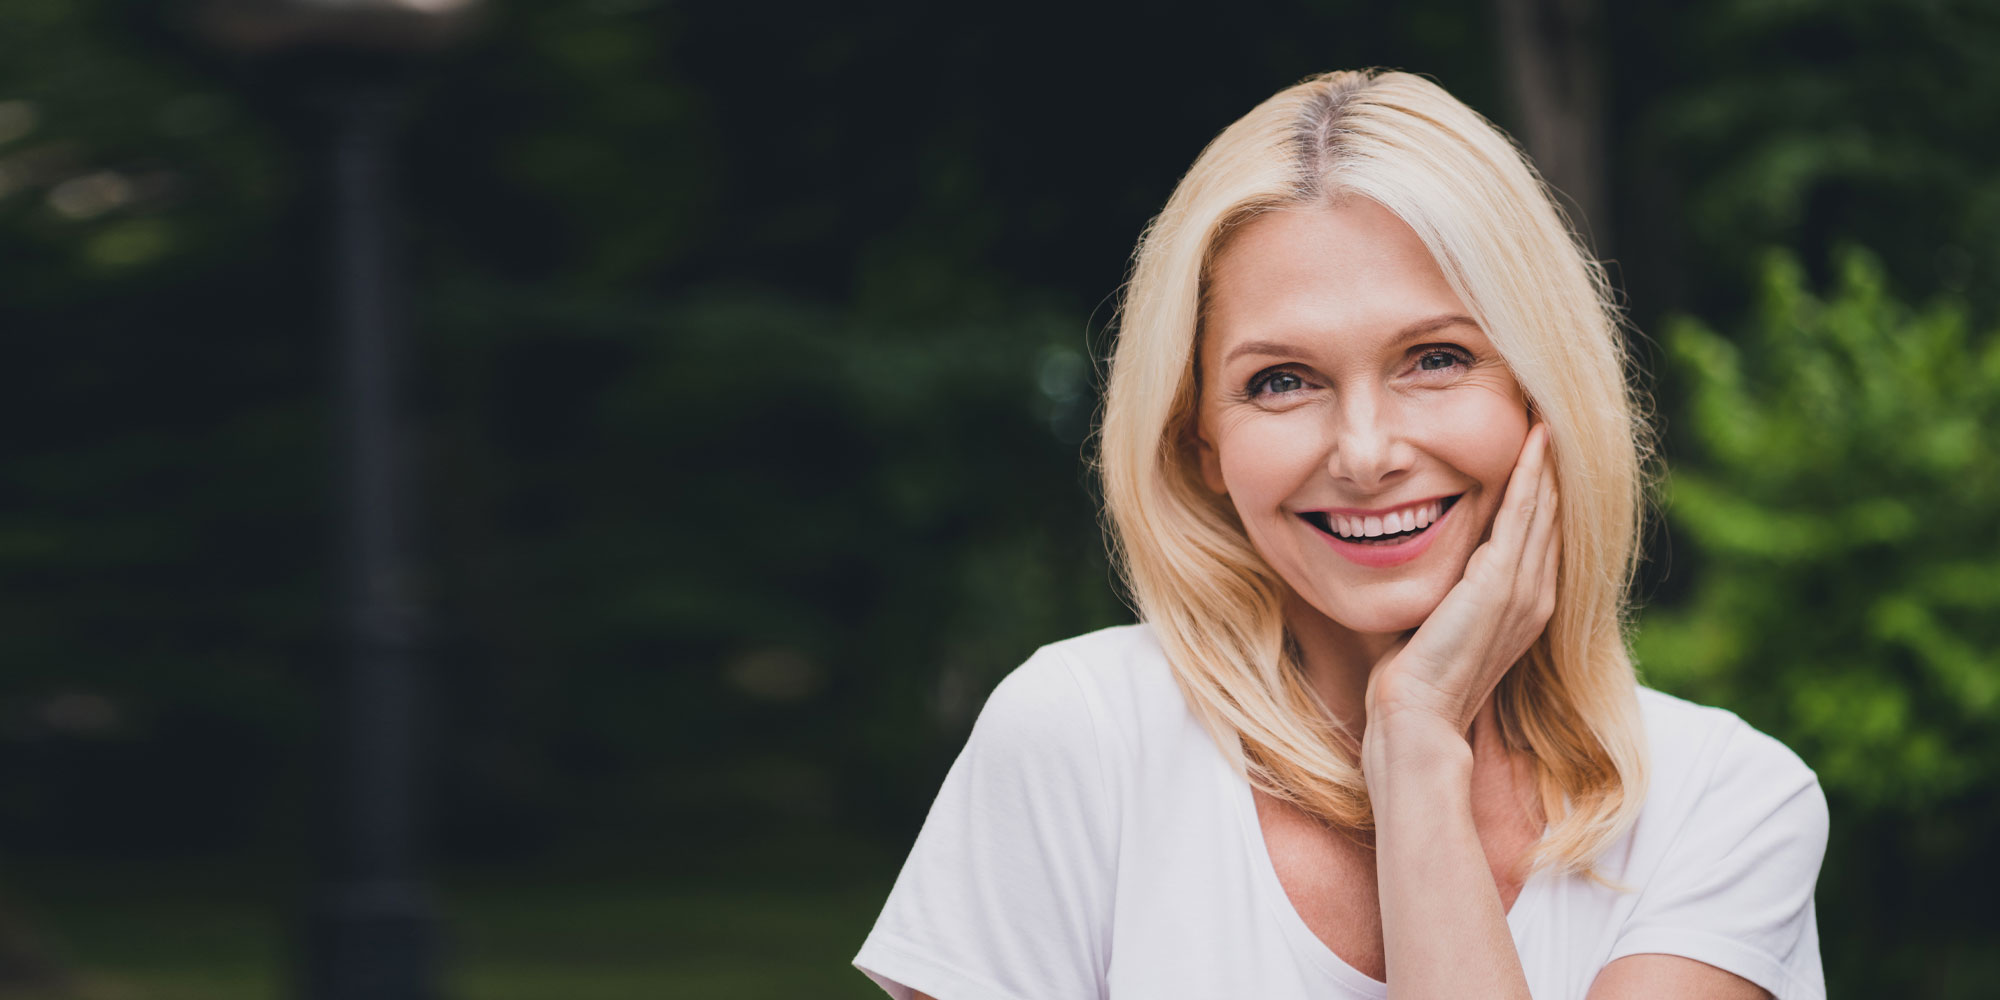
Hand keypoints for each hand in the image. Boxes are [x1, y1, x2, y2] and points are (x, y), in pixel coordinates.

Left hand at [1364, 422, 1560, 740]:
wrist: (1416, 716)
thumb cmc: (1415, 677)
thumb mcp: (1440, 622)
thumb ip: (1448, 591)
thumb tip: (1425, 560)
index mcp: (1524, 606)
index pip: (1540, 535)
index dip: (1543, 491)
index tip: (1540, 449)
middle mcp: (1535, 595)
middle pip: (1553, 516)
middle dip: (1553, 469)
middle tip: (1554, 417)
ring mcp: (1522, 589)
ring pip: (1545, 507)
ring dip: (1548, 460)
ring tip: (1550, 416)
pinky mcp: (1499, 583)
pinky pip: (1523, 513)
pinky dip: (1531, 474)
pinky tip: (1536, 440)